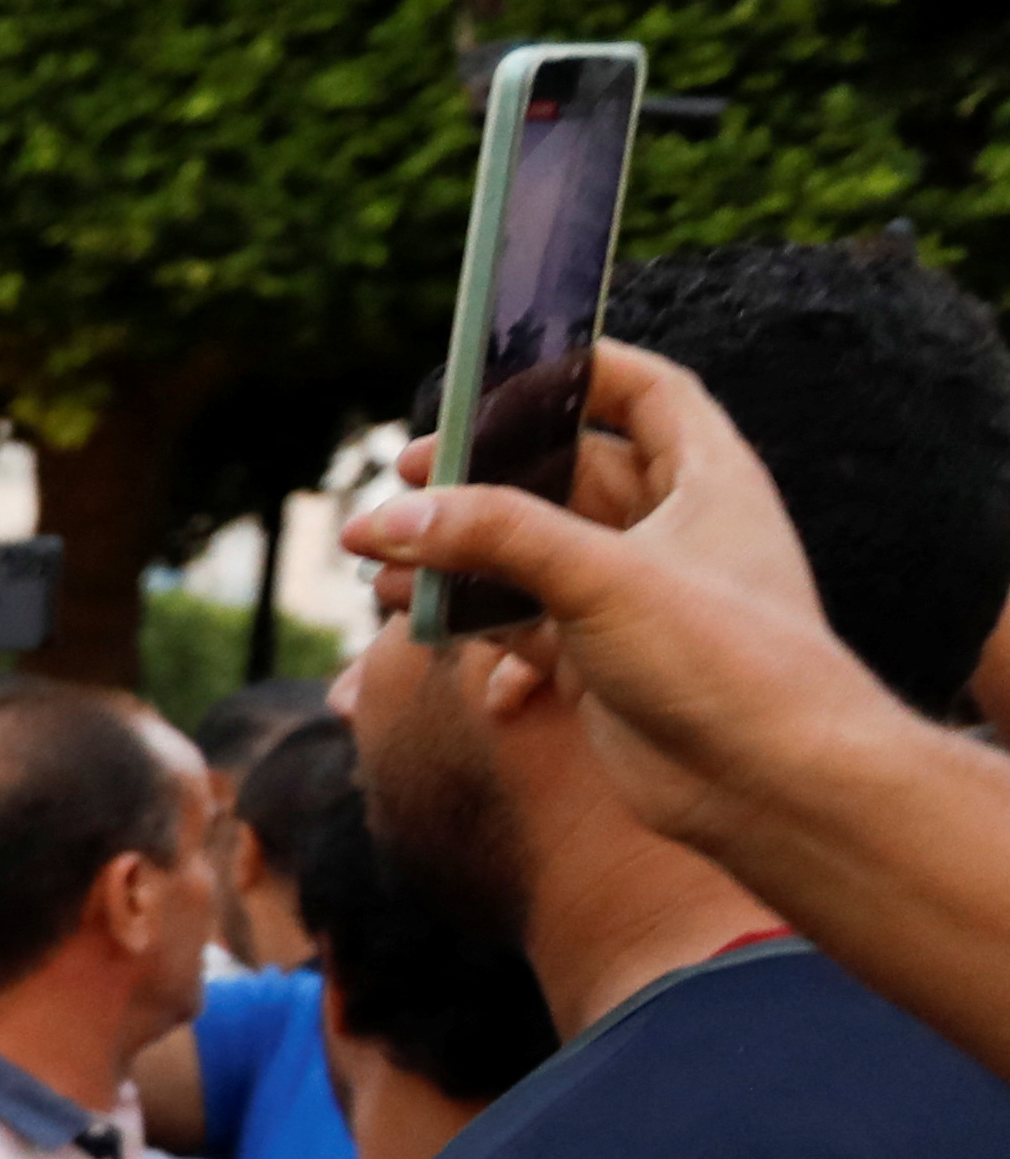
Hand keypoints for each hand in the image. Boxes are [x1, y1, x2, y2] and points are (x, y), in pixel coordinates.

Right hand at [341, 342, 838, 856]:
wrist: (773, 789)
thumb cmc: (726, 662)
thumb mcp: (604, 577)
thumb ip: (494, 536)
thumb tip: (393, 517)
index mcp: (704, 479)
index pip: (644, 391)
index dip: (576, 369)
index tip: (497, 371)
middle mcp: (670, 529)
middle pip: (560, 473)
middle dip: (479, 477)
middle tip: (406, 481)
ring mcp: (634, 596)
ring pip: (528, 554)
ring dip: (459, 558)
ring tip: (384, 569)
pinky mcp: (602, 660)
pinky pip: (521, 624)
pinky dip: (475, 625)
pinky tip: (431, 636)